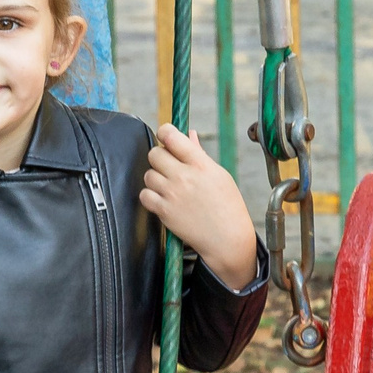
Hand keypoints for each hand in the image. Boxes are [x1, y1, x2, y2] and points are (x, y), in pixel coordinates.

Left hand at [141, 124, 259, 289]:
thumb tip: (189, 134)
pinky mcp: (164, 211)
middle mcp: (184, 177)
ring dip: (156, 179)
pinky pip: (144, 195)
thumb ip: (200, 154)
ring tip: (170, 188)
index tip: (166, 138)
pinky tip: (164, 200)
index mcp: (201, 165)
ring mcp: (172, 194)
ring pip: (148, 174)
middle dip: (160, 158)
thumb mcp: (220, 176)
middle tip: (170, 168)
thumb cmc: (228, 207)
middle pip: (155, 153)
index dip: (165, 133)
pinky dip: (151, 196)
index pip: (171, 136)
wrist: (227, 239)